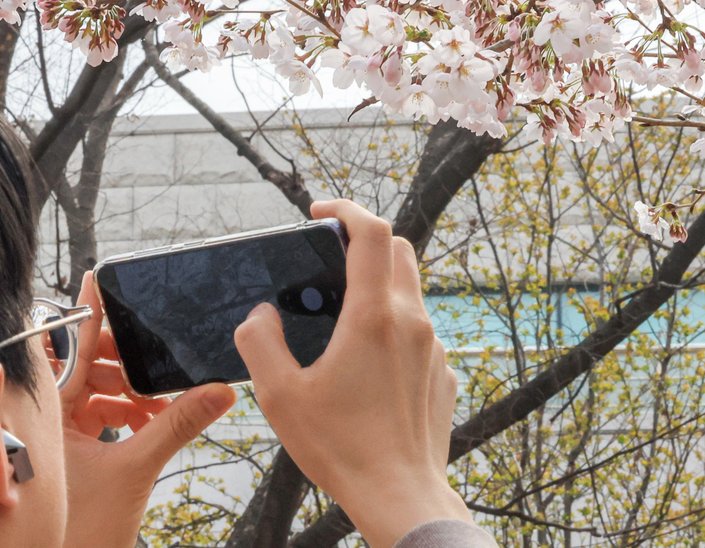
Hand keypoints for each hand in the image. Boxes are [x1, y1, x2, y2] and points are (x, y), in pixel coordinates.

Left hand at [59, 271, 235, 547]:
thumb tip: (220, 390)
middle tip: (155, 367)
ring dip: (128, 395)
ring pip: (92, 393)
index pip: (72, 347)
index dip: (90, 311)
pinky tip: (148, 426)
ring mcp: (51, 439)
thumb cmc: (77, 530)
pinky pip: (94, 418)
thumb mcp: (135, 469)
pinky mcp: (63, 456)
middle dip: (126, 366)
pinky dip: (122, 417)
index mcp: (45, 413)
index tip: (99, 276)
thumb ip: (177, 424)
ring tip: (158, 408)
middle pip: (86, 367)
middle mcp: (42, 420)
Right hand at [235, 200, 469, 547]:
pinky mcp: (443, 372)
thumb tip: (260, 315)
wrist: (401, 496)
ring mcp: (434, 347)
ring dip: (380, 287)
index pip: (371, 231)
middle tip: (330, 258)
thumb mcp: (281, 396)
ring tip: (342, 319)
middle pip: (399, 250)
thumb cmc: (342, 448)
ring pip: (411, 292)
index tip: (320, 211)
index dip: (345, 208)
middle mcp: (412, 322)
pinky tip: (366, 365)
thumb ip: (261, 343)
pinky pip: (419, 332)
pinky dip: (394, 327)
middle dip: (365, 241)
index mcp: (373, 316)